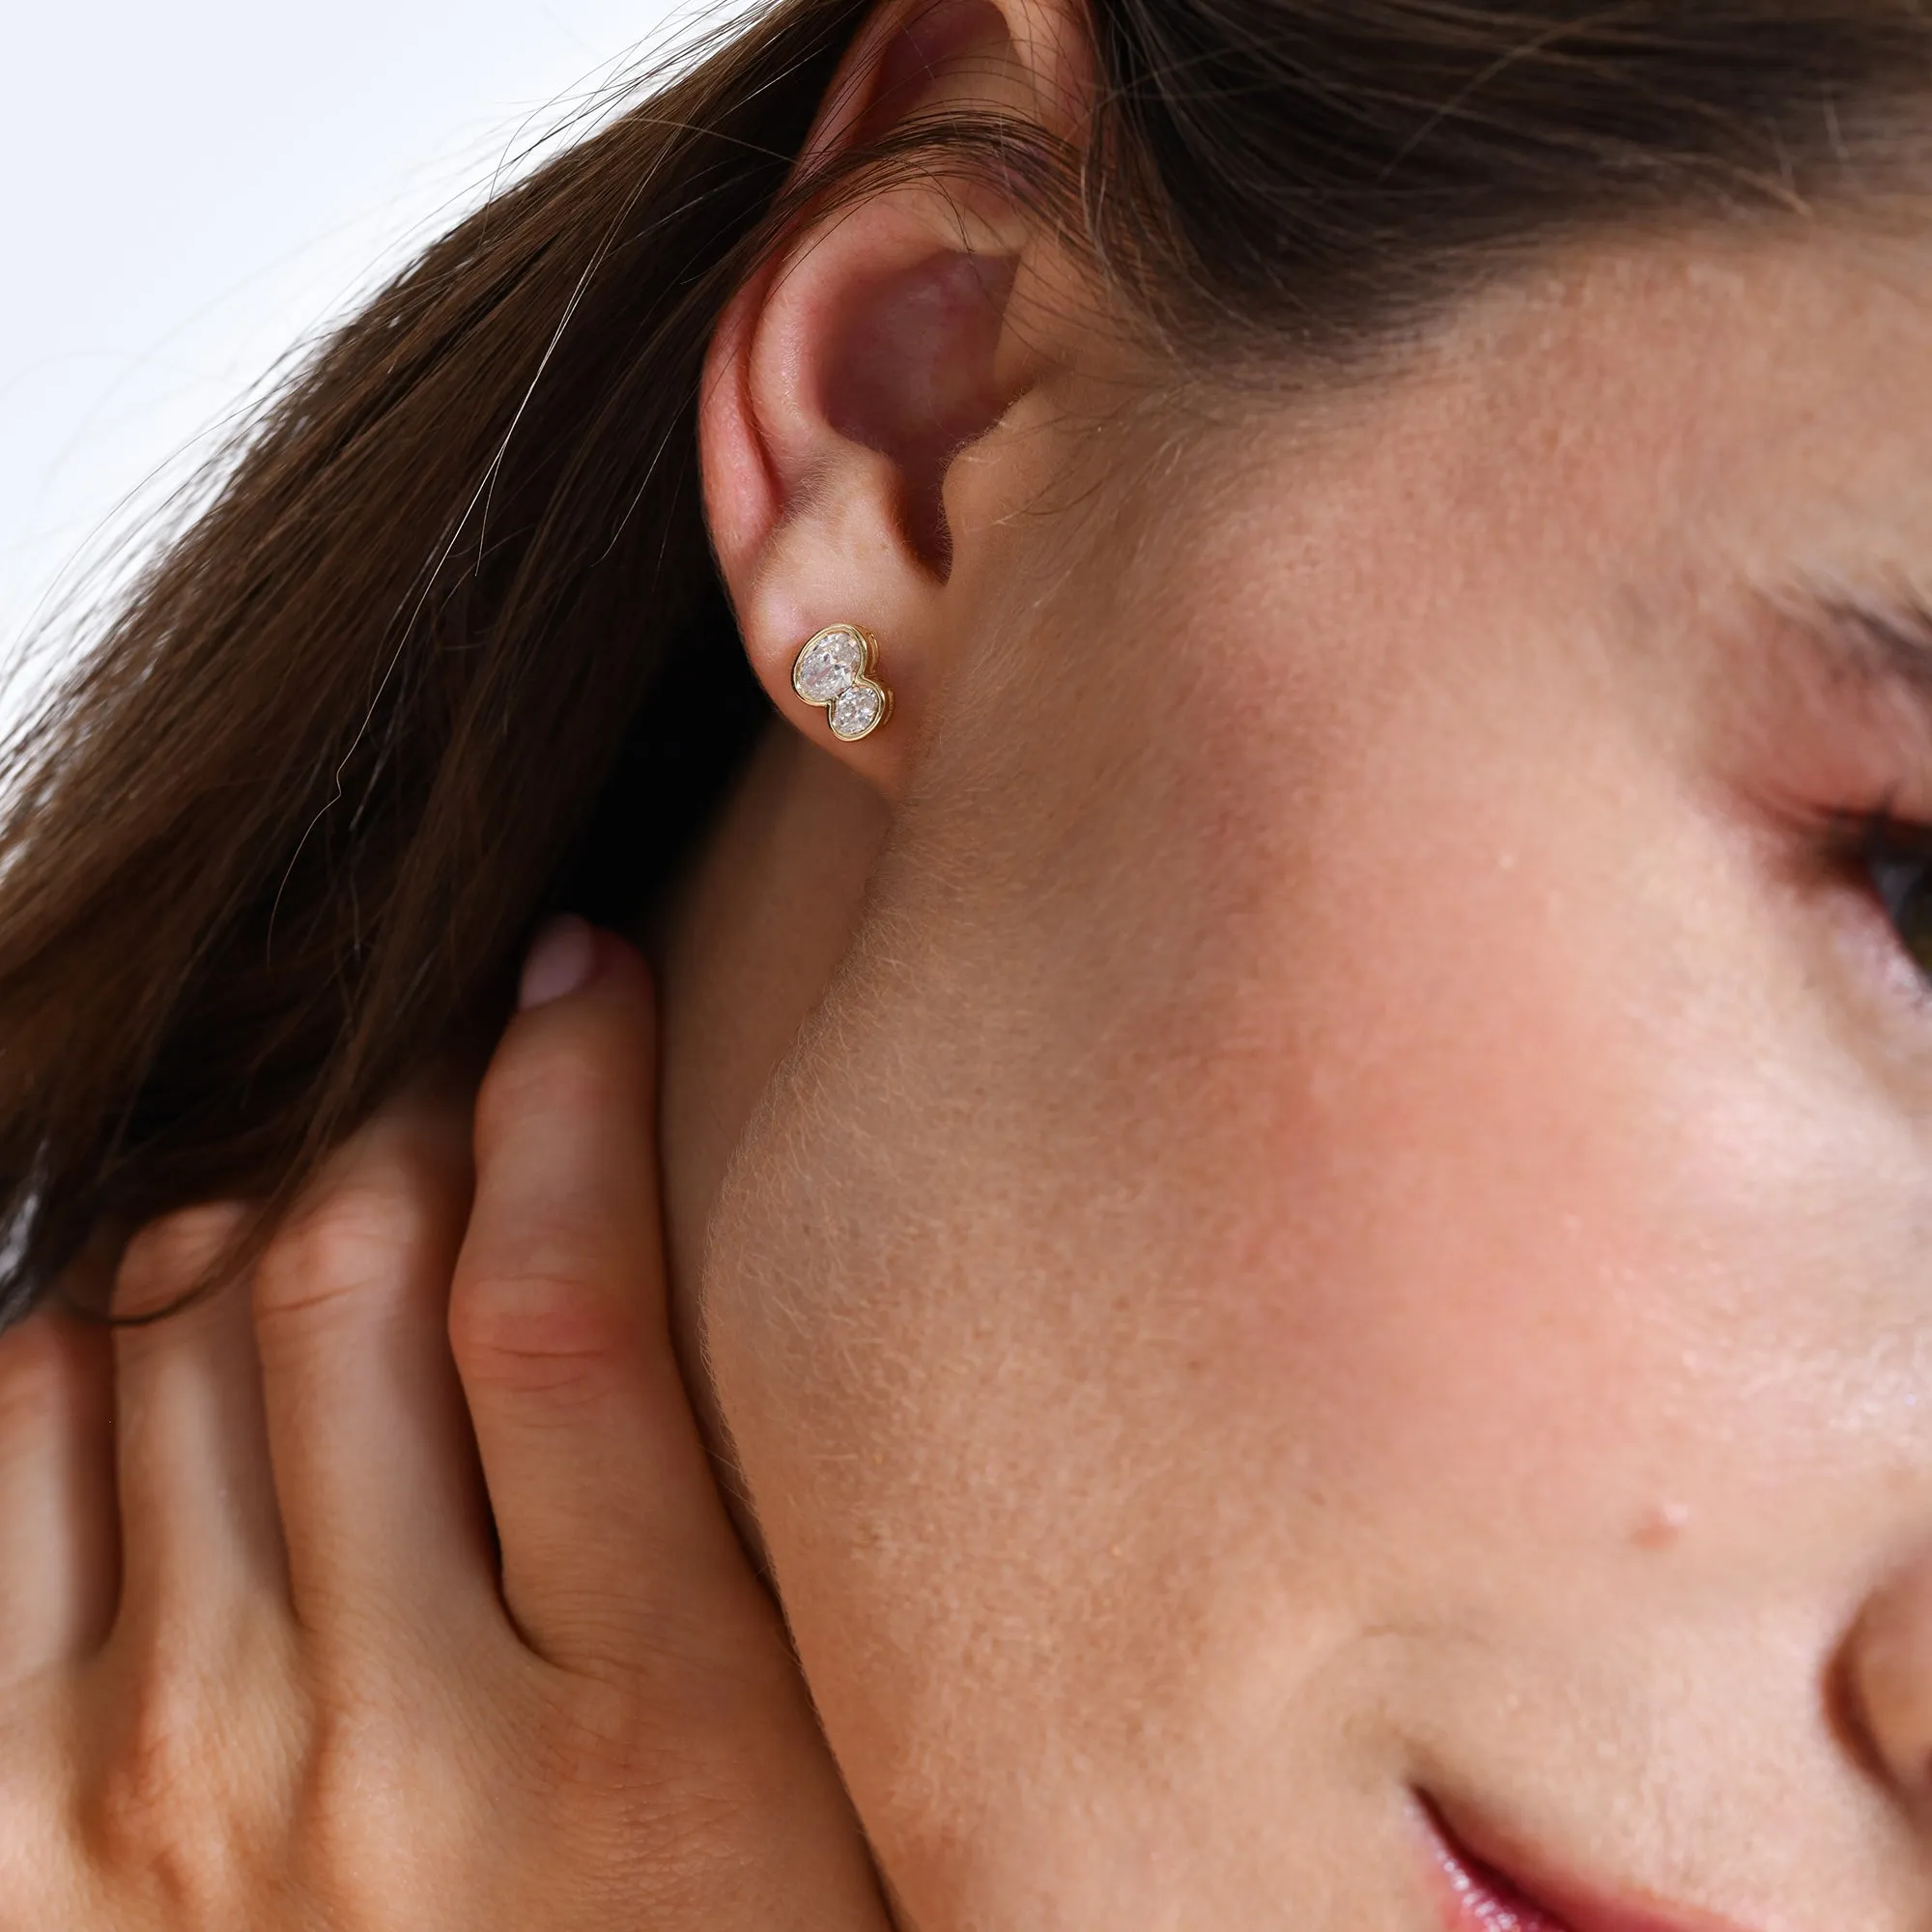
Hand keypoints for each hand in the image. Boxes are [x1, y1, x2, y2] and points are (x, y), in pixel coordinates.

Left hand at [0, 922, 890, 1930]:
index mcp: (645, 1730)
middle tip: (464, 1042)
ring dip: (261, 1191)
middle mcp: (381, 1757)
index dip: (568, 1083)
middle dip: (413, 1098)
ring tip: (346, 1159)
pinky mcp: (20, 1838)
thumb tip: (652, 1226)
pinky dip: (85, 1328)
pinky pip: (15, 1451)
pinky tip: (185, 1304)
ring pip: (164, 1331)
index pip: (560, 1296)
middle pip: (347, 1282)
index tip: (583, 969)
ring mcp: (166, 1796)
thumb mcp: (810, 1746)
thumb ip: (746, 1510)